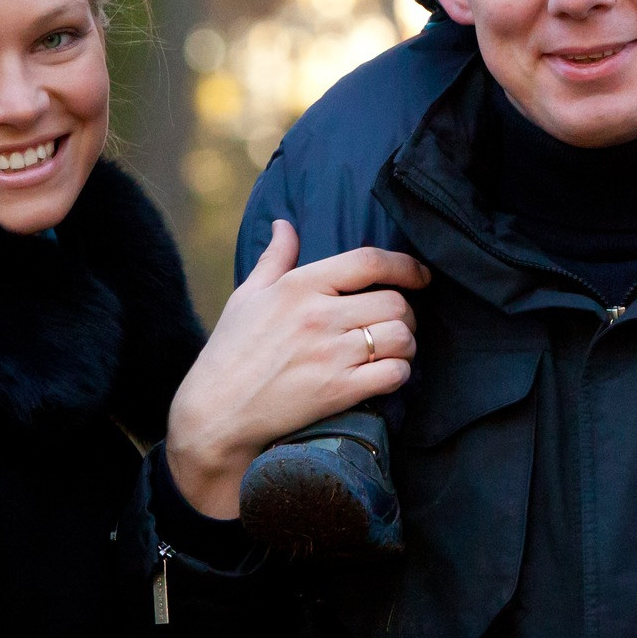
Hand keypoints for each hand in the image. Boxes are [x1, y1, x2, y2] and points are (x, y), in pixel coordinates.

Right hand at [167, 222, 428, 517]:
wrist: (215, 414)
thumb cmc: (229, 352)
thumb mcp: (247, 297)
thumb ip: (274, 258)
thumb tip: (284, 224)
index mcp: (298, 286)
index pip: (368, 262)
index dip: (405, 265)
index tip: (421, 275)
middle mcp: (318, 316)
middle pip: (394, 302)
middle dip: (407, 313)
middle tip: (398, 323)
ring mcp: (331, 355)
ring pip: (401, 337)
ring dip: (407, 344)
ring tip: (395, 349)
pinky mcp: (338, 391)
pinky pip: (394, 374)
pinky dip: (399, 374)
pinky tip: (387, 375)